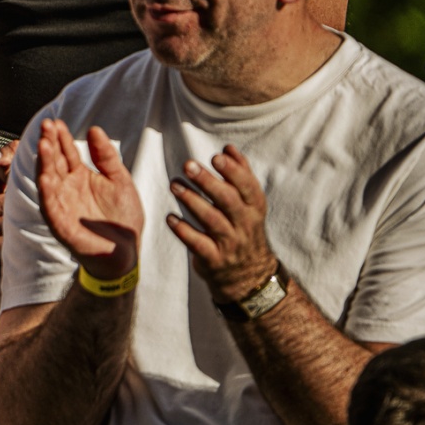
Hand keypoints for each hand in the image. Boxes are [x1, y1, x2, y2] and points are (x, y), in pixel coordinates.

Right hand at [36, 120, 143, 281]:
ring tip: (44, 145)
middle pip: (54, 161)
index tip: (57, 122)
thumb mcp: (120, 181)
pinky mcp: (60, 223)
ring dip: (44, 163)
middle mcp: (66, 187)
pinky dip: (47, 192)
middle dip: (49, 143)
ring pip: (48, 179)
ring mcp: (61, 204)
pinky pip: (50, 205)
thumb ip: (107, 157)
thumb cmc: (122, 218)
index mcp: (79, 176)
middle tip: (47, 126)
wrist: (125, 252)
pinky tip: (46, 177)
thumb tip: (94, 129)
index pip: (67, 152)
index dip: (61, 137)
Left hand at [166, 146, 278, 305]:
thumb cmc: (243, 230)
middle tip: (187, 164)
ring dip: (192, 201)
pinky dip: (184, 230)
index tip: (216, 156)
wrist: (249, 277)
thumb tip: (229, 148)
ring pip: (212, 220)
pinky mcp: (214, 259)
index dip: (234, 172)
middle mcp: (245, 225)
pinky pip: (198, 244)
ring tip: (174, 184)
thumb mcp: (250, 206)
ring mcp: (230, 243)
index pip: (249, 188)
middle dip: (208, 182)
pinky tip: (170, 218)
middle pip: (228, 201)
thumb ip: (241, 176)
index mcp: (254, 209)